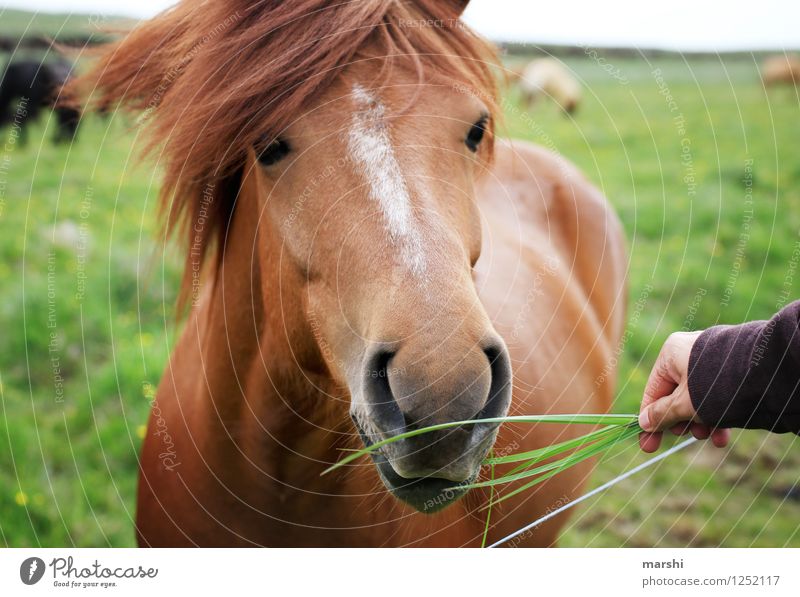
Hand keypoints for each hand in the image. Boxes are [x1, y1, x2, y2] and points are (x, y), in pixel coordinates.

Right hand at [638, 331, 729, 452]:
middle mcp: (689, 353)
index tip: (648, 445)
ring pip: (697, 398)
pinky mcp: (730, 371)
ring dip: (700, 422)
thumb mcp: (684, 404)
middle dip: (681, 421)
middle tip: (685, 436)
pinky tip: (721, 437)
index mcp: (671, 354)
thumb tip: (643, 423)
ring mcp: (711, 361)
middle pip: (675, 396)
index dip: (650, 420)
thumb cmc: (716, 386)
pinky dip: (716, 415)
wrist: (765, 374)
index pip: (653, 391)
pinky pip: (715, 396)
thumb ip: (662, 414)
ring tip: (707, 436)